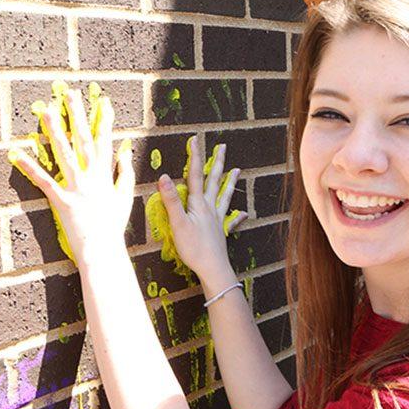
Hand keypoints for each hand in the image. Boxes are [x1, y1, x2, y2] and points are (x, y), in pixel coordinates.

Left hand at [8, 84, 134, 268]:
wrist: (103, 248)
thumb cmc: (113, 225)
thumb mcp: (125, 196)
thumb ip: (124, 173)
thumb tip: (126, 151)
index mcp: (105, 174)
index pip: (105, 141)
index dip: (105, 120)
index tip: (103, 101)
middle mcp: (91, 176)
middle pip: (83, 140)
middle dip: (77, 115)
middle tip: (69, 93)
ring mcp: (76, 187)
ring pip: (64, 153)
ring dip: (54, 131)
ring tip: (45, 110)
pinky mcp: (61, 200)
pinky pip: (43, 180)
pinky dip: (29, 166)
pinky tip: (16, 153)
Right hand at [156, 134, 247, 280]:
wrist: (213, 268)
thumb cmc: (194, 248)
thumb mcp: (177, 223)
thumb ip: (171, 200)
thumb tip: (164, 176)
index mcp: (198, 204)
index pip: (196, 175)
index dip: (195, 157)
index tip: (195, 140)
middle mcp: (210, 208)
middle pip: (214, 181)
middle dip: (217, 163)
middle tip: (221, 147)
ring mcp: (217, 219)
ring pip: (224, 196)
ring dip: (229, 182)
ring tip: (237, 170)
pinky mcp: (221, 232)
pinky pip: (230, 221)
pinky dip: (237, 216)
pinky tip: (244, 214)